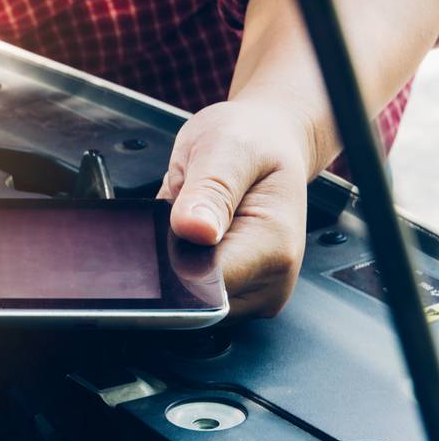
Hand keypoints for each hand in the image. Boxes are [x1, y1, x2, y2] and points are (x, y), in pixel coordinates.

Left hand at [158, 97, 317, 317]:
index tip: (166, 228)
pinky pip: (189, 293)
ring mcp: (253, 294)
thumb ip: (209, 190)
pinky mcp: (234, 294)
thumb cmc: (251, 141)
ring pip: (186, 299)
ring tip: (189, 221)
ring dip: (172, 262)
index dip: (170, 261)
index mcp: (274, 249)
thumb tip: (194, 229)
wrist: (268, 142)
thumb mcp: (225, 149)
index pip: (202, 284)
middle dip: (170, 260)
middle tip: (179, 213)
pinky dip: (177, 265)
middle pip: (192, 296)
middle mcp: (270, 282)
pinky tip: (188, 236)